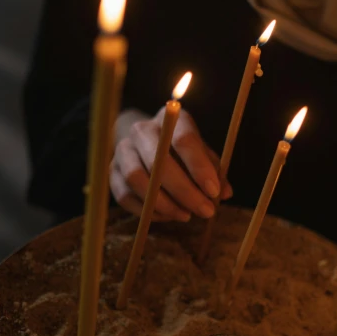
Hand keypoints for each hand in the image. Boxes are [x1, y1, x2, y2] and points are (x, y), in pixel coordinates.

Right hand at [110, 108, 232, 220]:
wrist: (143, 141)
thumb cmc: (180, 150)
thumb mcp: (201, 152)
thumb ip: (214, 169)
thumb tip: (225, 193)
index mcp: (170, 119)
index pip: (183, 139)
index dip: (199, 167)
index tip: (214, 192)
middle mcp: (142, 130)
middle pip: (158, 161)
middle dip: (185, 191)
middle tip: (205, 211)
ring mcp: (123, 150)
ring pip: (137, 179)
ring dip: (165, 203)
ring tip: (186, 215)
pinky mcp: (111, 172)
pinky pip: (125, 196)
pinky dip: (148, 211)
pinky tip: (168, 216)